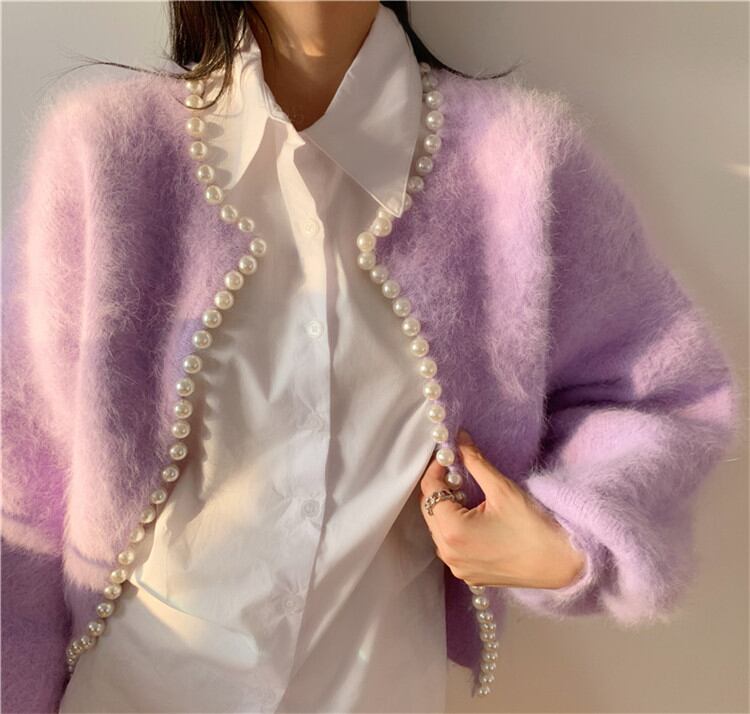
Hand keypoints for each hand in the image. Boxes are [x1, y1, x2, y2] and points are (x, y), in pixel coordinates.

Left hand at [418, 428, 586, 588]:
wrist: (559, 563)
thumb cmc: (533, 527)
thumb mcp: (502, 489)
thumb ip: (475, 462)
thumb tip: (460, 439)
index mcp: (453, 531)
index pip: (429, 491)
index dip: (436, 469)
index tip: (448, 456)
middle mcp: (448, 553)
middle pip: (430, 511)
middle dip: (440, 488)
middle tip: (457, 472)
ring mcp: (457, 567)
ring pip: (438, 528)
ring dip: (447, 509)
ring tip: (467, 494)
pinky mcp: (468, 575)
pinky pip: (450, 545)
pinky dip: (455, 528)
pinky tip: (474, 517)